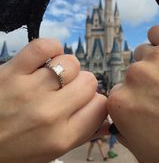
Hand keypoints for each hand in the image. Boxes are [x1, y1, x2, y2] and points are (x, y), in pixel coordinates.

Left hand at [0, 39, 107, 162]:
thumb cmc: (12, 150)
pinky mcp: (13, 71)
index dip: (94, 101)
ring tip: (50, 76)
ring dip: (64, 68)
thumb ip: (80, 134)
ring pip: (71, 63)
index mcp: (61, 137)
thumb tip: (105, 119)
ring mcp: (30, 90)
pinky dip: (50, 48)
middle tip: (64, 90)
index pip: (100, 106)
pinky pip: (46, 46)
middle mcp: (50, 114)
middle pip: (89, 82)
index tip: (83, 102)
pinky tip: (45, 58)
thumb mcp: (48, 153)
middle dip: (80, 85)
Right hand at [108, 26, 158, 162]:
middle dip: (148, 84)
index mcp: (122, 104)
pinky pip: (157, 33)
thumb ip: (127, 134)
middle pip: (134, 74)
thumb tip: (123, 123)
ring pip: (146, 53)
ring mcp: (158, 56)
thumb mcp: (150, 157)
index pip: (119, 95)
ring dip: (157, 63)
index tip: (148, 106)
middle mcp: (135, 76)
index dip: (135, 102)